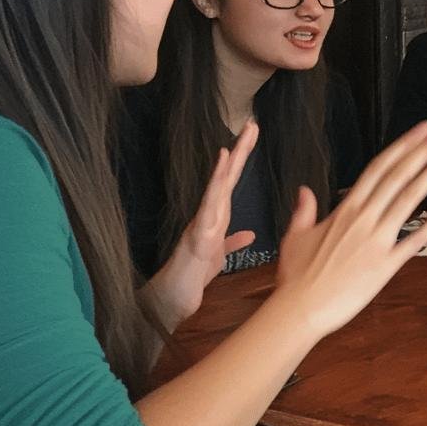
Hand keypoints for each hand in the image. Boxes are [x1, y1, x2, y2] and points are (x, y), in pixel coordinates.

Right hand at [144, 121, 259, 331]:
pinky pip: (206, 214)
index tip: (253, 135)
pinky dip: (213, 195)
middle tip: (253, 125)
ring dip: (226, 168)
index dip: (242, 159)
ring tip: (235, 145)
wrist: (173, 300)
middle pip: (227, 178)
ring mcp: (201, 225)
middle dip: (240, 152)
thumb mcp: (219, 256)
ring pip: (216, 191)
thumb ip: (232, 242)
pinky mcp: (197, 240)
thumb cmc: (193, 275)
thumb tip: (248, 233)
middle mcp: (208, 215)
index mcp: (216, 216)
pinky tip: (218, 184)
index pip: (232, 182)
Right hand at [270, 122, 426, 337]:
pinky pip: (413, 242)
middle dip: (423, 151)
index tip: (421, 130)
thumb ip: (304, 210)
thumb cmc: (295, 276)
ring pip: (409, 200)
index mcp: (346, 209)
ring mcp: (378, 240)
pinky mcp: (386, 265)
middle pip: (398, 176)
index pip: (379, 168)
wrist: (299, 310)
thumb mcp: (294, 236)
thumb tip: (304, 190)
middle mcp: (365, 218)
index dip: (403, 146)